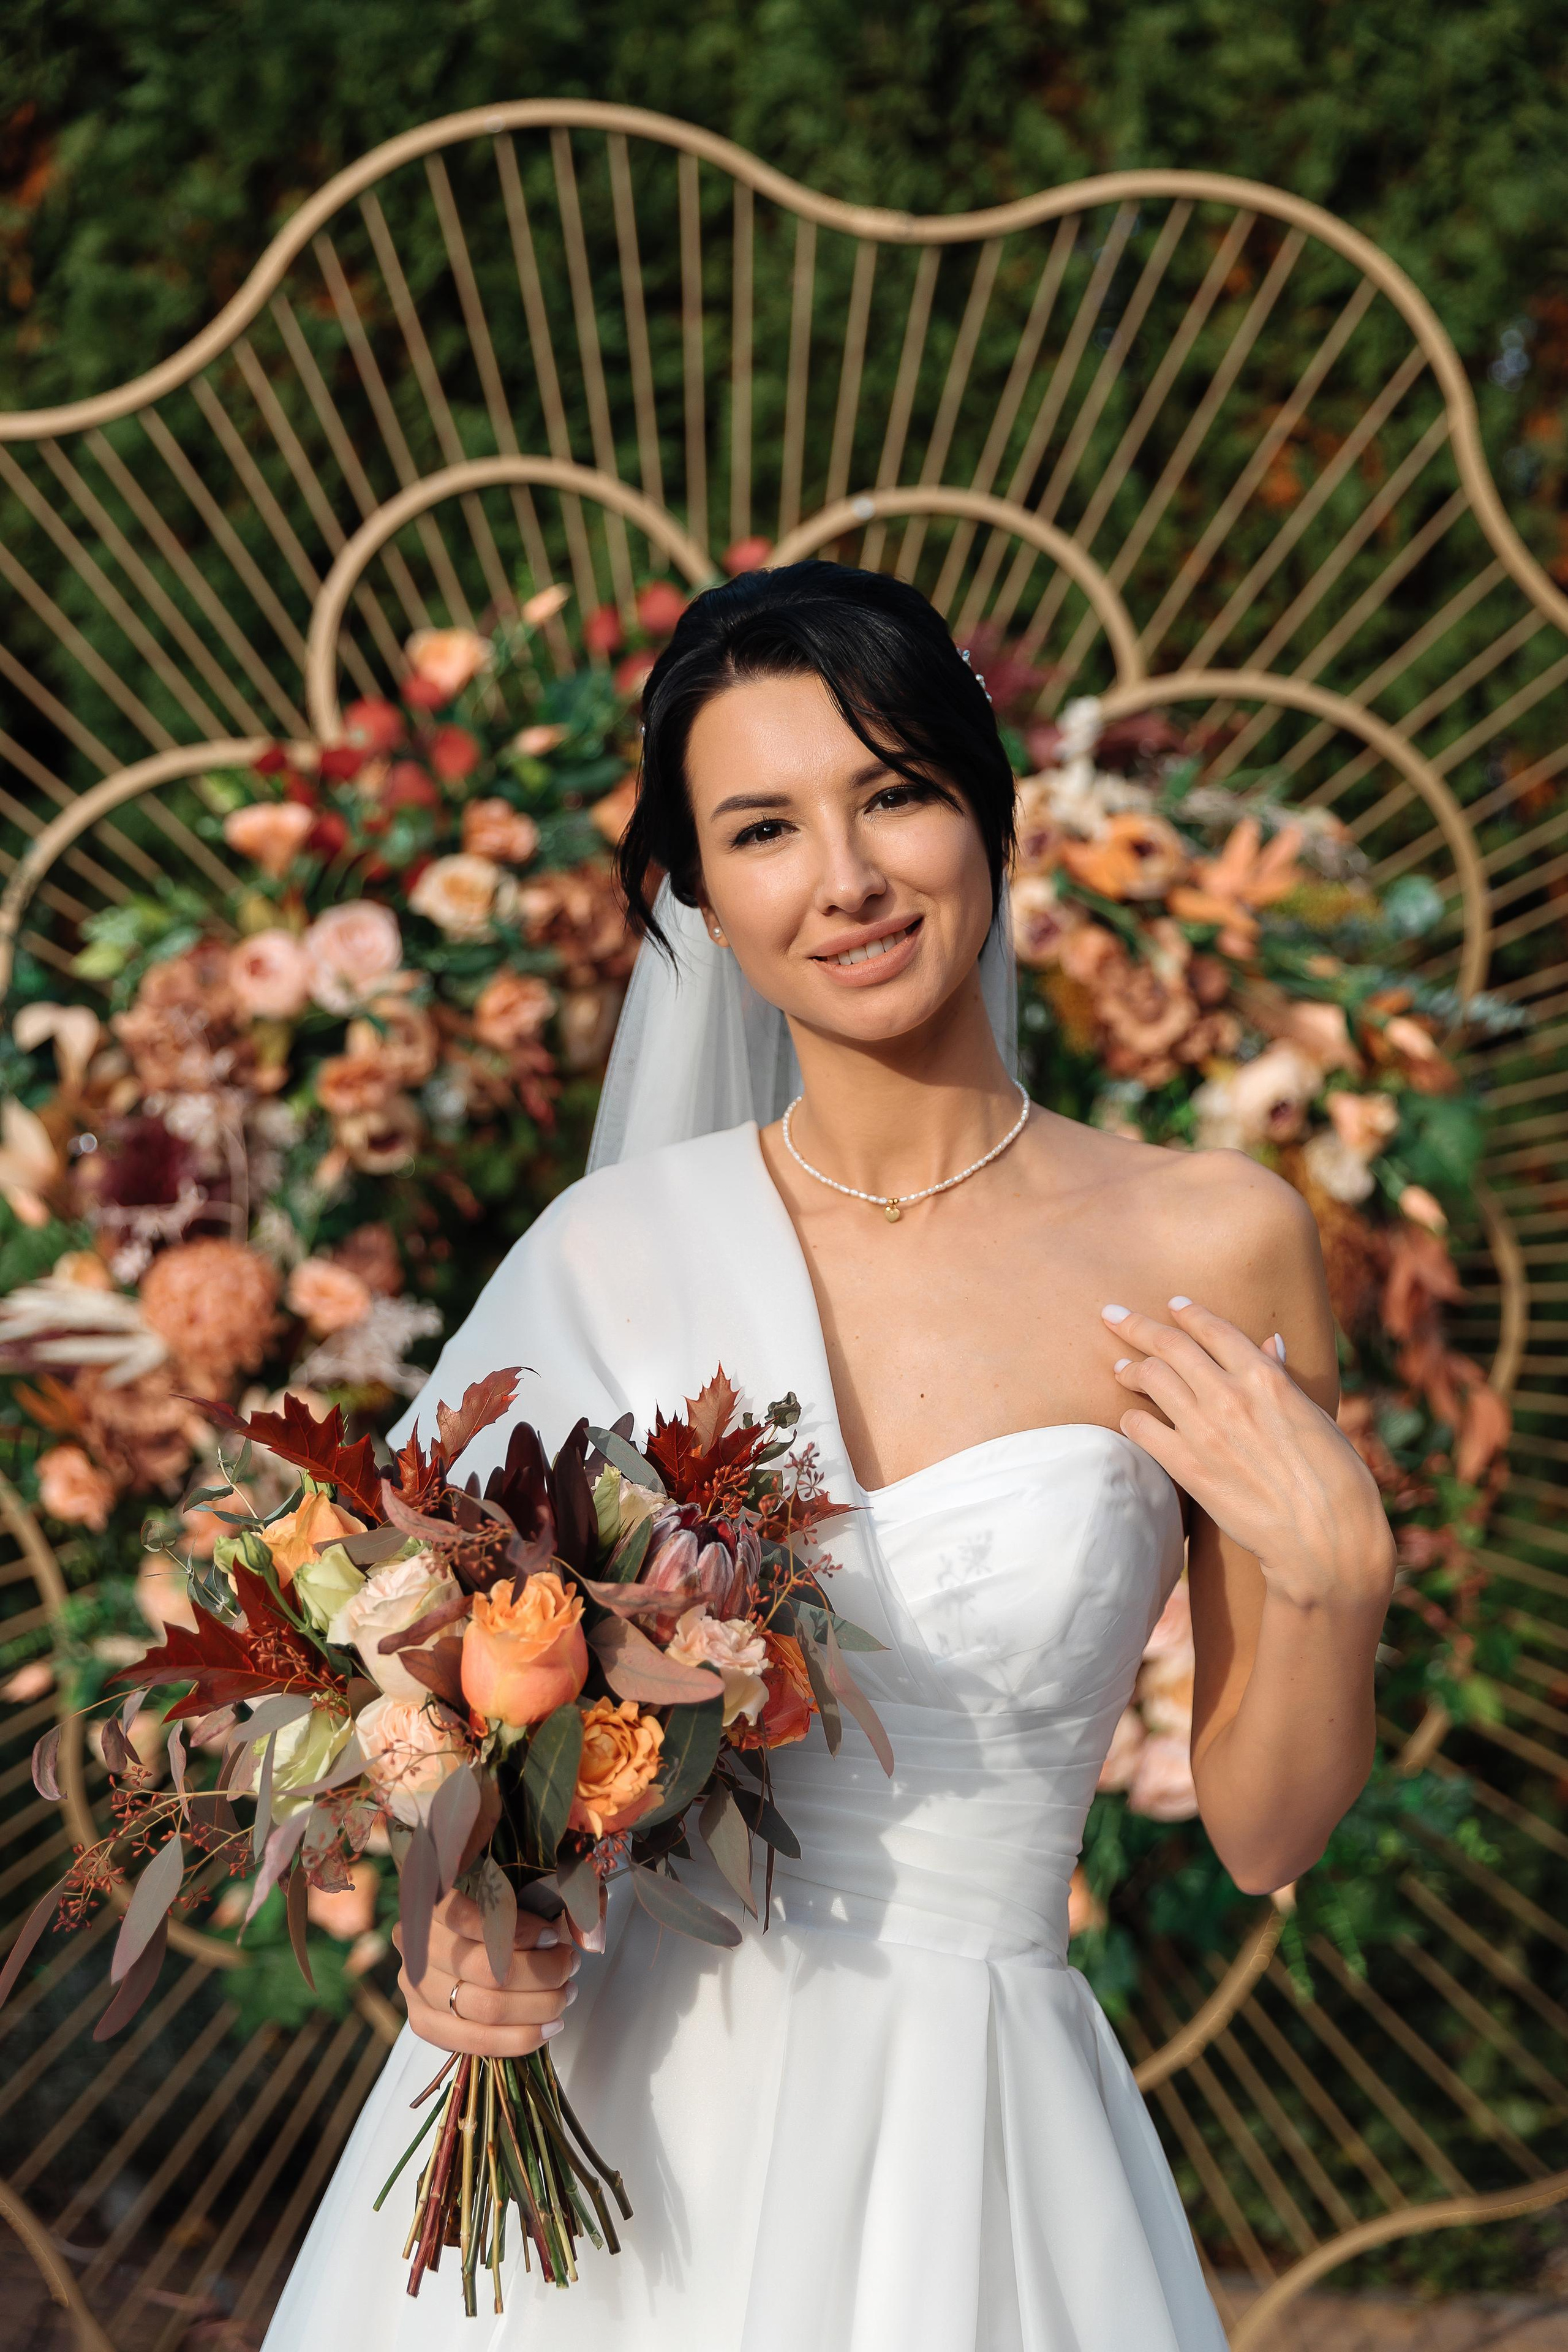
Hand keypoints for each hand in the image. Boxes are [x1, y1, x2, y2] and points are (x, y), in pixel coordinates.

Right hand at [392, 1889, 579, 2057]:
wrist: (470, 1941)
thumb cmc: (507, 1907)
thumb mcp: (532, 1884)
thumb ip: (563, 1892)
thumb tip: (588, 1935)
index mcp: (433, 1896)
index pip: (472, 1915)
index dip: (519, 1930)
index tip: (553, 1935)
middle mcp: (415, 1941)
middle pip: (486, 1968)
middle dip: (540, 1972)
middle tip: (570, 1965)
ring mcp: (414, 1985)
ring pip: (484, 2007)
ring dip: (537, 2005)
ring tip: (566, 1995)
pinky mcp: (423, 2022)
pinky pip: (474, 2041)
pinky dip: (520, 2038)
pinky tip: (550, 2028)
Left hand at [1103, 1296, 1394, 1611]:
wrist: (1326, 1537)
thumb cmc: (1334, 1476)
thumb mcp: (1315, 1415)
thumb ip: (1283, 1378)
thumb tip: (1270, 1343)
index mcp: (1266, 1377)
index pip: (1213, 1330)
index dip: (1188, 1313)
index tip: (1172, 1305)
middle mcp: (1230, 1395)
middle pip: (1169, 1345)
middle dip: (1136, 1325)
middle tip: (1113, 1315)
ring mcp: (1205, 1430)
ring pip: (1151, 1379)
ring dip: (1130, 1369)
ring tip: (1119, 1368)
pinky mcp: (1188, 1468)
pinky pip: (1142, 1430)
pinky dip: (1131, 1419)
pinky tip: (1129, 1420)